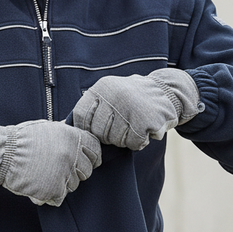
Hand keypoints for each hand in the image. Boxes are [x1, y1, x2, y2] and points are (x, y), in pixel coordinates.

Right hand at [0, 120, 101, 206]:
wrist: (2, 154)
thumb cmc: (20, 139)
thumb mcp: (46, 128)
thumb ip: (65, 133)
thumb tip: (78, 136)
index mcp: (72, 137)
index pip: (96, 151)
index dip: (90, 156)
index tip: (83, 160)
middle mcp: (72, 155)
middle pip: (87, 171)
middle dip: (75, 171)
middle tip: (57, 168)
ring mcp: (64, 173)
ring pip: (74, 185)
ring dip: (62, 183)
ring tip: (43, 175)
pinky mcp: (54, 190)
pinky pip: (60, 197)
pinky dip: (50, 194)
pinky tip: (38, 185)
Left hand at [72, 68, 202, 150]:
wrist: (167, 91)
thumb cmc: (132, 98)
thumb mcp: (110, 93)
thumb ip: (93, 107)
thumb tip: (65, 126)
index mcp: (102, 88)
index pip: (81, 116)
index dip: (86, 128)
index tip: (95, 131)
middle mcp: (115, 96)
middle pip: (97, 132)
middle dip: (107, 136)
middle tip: (121, 128)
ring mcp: (130, 108)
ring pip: (115, 140)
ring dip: (124, 139)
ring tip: (134, 126)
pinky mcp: (146, 121)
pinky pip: (134, 143)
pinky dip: (139, 142)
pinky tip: (145, 131)